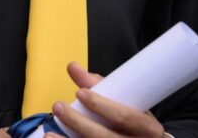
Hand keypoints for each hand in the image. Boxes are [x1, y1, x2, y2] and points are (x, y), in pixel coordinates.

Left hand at [46, 62, 164, 137]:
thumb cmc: (133, 122)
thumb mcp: (126, 103)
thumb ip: (99, 85)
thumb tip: (73, 67)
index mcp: (148, 128)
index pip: (125, 117)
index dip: (102, 105)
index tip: (80, 92)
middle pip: (105, 136)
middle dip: (78, 122)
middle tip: (58, 107)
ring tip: (48, 134)